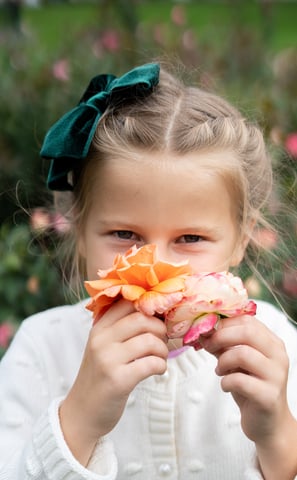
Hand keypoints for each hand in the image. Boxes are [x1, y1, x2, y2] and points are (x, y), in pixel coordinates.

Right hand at [60, 299, 167, 464]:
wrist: (82, 414)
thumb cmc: (99, 377)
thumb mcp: (103, 346)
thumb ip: (120, 328)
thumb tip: (154, 311)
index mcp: (99, 328)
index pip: (127, 301)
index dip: (149, 306)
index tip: (159, 317)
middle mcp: (101, 340)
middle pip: (142, 318)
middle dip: (161, 328)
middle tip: (163, 340)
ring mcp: (108, 360)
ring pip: (150, 340)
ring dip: (163, 350)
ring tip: (160, 358)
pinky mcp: (118, 380)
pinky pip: (151, 363)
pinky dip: (161, 366)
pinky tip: (157, 370)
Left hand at [201, 315, 296, 478]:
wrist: (268, 423)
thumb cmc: (251, 387)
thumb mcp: (236, 361)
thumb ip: (223, 344)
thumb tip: (201, 330)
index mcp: (272, 342)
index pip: (248, 320)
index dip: (223, 323)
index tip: (208, 332)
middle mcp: (278, 356)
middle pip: (247, 332)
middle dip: (221, 337)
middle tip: (209, 346)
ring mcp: (276, 376)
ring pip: (243, 353)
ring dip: (223, 361)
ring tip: (220, 370)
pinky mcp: (268, 396)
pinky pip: (240, 380)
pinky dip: (225, 381)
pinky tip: (225, 385)